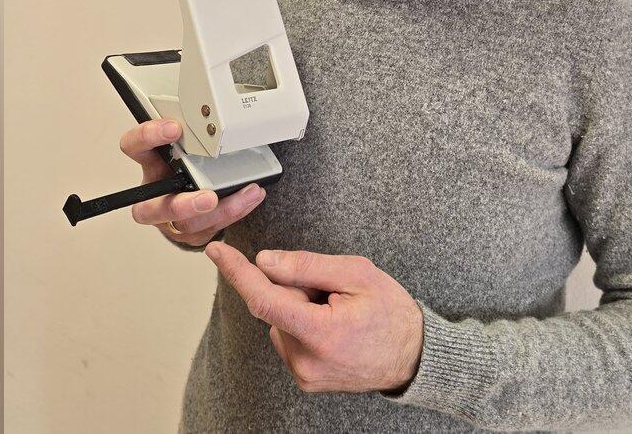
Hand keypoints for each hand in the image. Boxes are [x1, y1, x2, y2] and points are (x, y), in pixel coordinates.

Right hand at [118, 118, 265, 246]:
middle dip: (181, 205)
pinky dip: (235, 211)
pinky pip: (212, 229)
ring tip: (246, 194)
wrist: (194, 199)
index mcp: (150, 165)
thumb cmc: (186, 166)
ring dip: (220, 211)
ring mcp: (170, 220)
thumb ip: (191, 132)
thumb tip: (212, 111)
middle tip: (208, 197)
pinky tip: (250, 198)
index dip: (147, 137)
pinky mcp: (191, 233)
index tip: (174, 128)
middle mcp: (154, 196)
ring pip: (188, 225)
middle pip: (150, 209)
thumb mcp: (183, 144)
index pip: (133, 147)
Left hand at [205, 242, 423, 393]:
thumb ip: (308, 266)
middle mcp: (306, 360)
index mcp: (321, 333)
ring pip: (280, 322)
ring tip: (337, 312)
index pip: (264, 299)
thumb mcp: (357, 274)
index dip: (237, 272)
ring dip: (298, 308)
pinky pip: (288, 339)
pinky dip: (302, 325)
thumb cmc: (391, 313)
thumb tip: (266, 262)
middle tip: (330, 289)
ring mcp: (304, 374)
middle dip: (293, 288)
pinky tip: (332, 327)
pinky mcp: (304, 379)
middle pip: (275, 307)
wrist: (413, 357)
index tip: (218, 251)